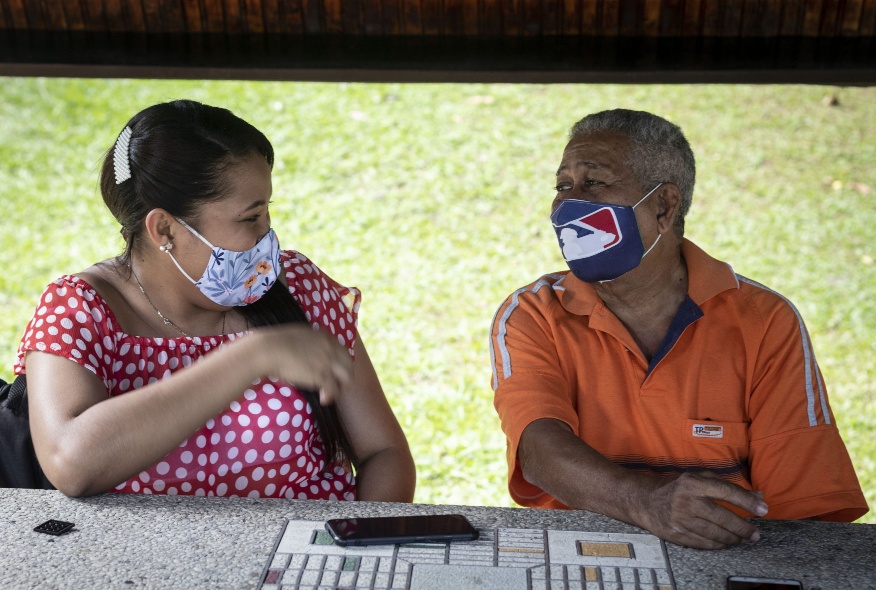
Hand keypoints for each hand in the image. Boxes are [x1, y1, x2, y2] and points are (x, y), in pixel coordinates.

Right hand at [254, 325, 353, 404]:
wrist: (269, 350)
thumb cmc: (276, 343)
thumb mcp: (299, 336)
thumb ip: (309, 343)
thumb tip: (307, 351)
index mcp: (324, 337)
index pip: (342, 351)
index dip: (340, 363)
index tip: (335, 371)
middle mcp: (330, 348)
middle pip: (349, 364)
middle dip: (344, 376)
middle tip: (336, 385)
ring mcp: (328, 361)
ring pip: (346, 378)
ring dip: (340, 388)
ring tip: (330, 394)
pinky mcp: (322, 375)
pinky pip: (333, 389)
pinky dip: (329, 397)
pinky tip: (323, 400)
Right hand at [635, 471, 767, 548]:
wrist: (645, 500)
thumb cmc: (677, 487)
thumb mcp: (698, 479)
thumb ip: (726, 485)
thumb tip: (757, 496)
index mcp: (694, 483)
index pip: (727, 492)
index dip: (747, 501)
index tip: (763, 509)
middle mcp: (687, 501)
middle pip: (723, 518)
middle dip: (744, 528)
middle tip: (755, 533)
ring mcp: (681, 519)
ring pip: (715, 534)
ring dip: (733, 538)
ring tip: (742, 538)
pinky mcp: (676, 534)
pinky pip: (704, 543)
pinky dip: (718, 544)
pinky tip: (725, 542)